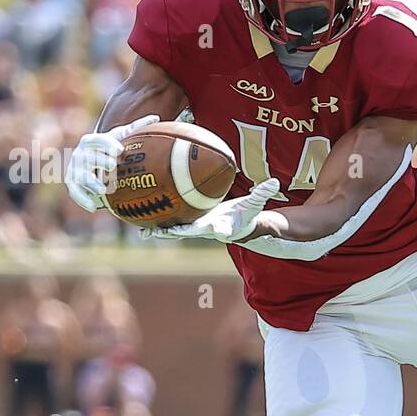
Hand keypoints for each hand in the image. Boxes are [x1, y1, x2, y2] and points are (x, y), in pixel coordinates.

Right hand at [64, 114, 159, 212]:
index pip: (96, 139)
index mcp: (91, 141)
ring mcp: (75, 169)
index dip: (106, 143)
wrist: (93, 162)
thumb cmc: (110, 149)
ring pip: (80, 175)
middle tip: (113, 166)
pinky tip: (93, 208)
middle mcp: (80, 154)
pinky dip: (82, 200)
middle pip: (88, 157)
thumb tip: (157, 117)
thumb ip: (136, 128)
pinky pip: (75, 191)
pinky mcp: (73, 183)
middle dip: (99, 161)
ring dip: (90, 182)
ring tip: (103, 190)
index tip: (120, 150)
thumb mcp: (121, 137)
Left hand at [142, 179, 281, 242]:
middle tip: (157, 233)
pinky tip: (145, 214)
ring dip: (160, 231)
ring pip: (175, 230)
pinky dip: (161, 218)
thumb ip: (261, 194)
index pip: (213, 228)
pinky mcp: (189, 223)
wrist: (239, 225)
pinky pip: (173, 220)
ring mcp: (194, 228)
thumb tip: (274, 182)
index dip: (204, 230)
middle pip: (186, 233)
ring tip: (142, 231)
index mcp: (219, 225)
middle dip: (172, 234)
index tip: (195, 230)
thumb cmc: (246, 215)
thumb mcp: (255, 204)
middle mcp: (204, 229)